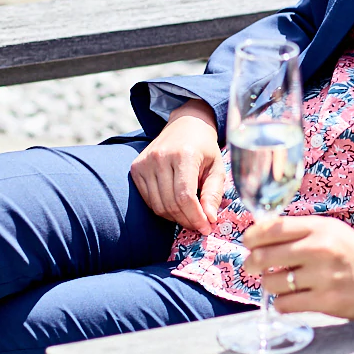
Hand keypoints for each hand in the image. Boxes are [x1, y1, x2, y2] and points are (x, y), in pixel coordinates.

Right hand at [130, 100, 224, 232]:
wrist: (185, 125)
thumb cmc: (204, 148)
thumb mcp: (217, 168)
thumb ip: (213, 193)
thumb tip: (209, 219)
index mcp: (183, 155)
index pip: (185, 196)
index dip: (195, 217)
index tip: (206, 228)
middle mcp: (160, 157)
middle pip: (170, 204)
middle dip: (187, 220)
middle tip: (200, 225)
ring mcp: (145, 162)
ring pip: (157, 205)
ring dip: (175, 218)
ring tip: (189, 217)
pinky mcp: (136, 168)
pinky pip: (148, 200)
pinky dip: (162, 209)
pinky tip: (176, 206)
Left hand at [243, 216, 353, 318]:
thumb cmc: (351, 252)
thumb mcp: (329, 230)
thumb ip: (297, 230)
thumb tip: (257, 235)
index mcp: (319, 228)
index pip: (271, 228)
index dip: (252, 236)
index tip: (249, 242)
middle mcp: (320, 249)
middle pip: (263, 256)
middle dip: (251, 263)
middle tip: (253, 266)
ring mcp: (323, 277)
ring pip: (271, 283)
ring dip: (268, 285)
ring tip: (278, 283)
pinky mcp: (326, 301)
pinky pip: (285, 304)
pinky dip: (282, 303)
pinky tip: (290, 299)